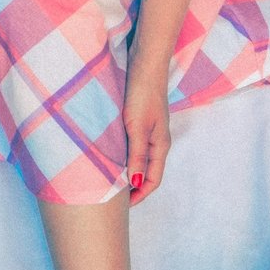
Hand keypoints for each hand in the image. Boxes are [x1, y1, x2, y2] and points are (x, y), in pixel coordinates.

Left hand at [122, 50, 171, 204]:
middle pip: (147, 172)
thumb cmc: (142, 92)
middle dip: (134, 188)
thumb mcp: (137, 126)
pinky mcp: (140, 118)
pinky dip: (124, 155)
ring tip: (110, 181)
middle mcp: (157, 140)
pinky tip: (109, 155)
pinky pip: (133, 145)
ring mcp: (149, 129)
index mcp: (160, 145)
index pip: (153, 180)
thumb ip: (136, 155)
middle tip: (115, 199)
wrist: (145, 62)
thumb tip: (135, 184)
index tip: (123, 208)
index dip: (139, 196)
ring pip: (139, 158)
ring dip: (128, 171)